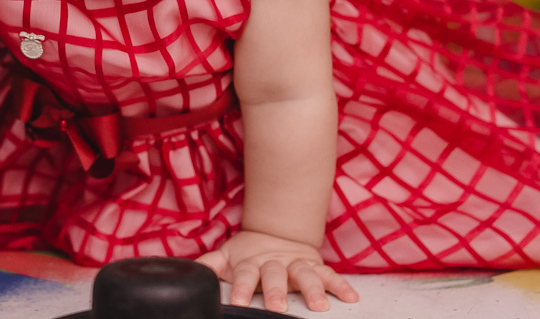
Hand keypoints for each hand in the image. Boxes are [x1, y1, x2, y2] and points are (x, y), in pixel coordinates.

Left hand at [197, 230, 357, 312]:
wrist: (275, 232)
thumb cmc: (248, 254)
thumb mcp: (227, 256)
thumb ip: (210, 265)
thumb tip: (189, 272)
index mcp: (252, 263)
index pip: (246, 276)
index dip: (243, 289)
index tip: (240, 303)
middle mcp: (275, 263)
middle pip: (276, 276)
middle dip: (277, 292)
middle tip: (278, 307)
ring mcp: (296, 263)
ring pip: (305, 274)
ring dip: (313, 289)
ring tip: (320, 305)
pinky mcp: (313, 264)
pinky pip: (329, 273)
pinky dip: (340, 284)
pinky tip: (350, 296)